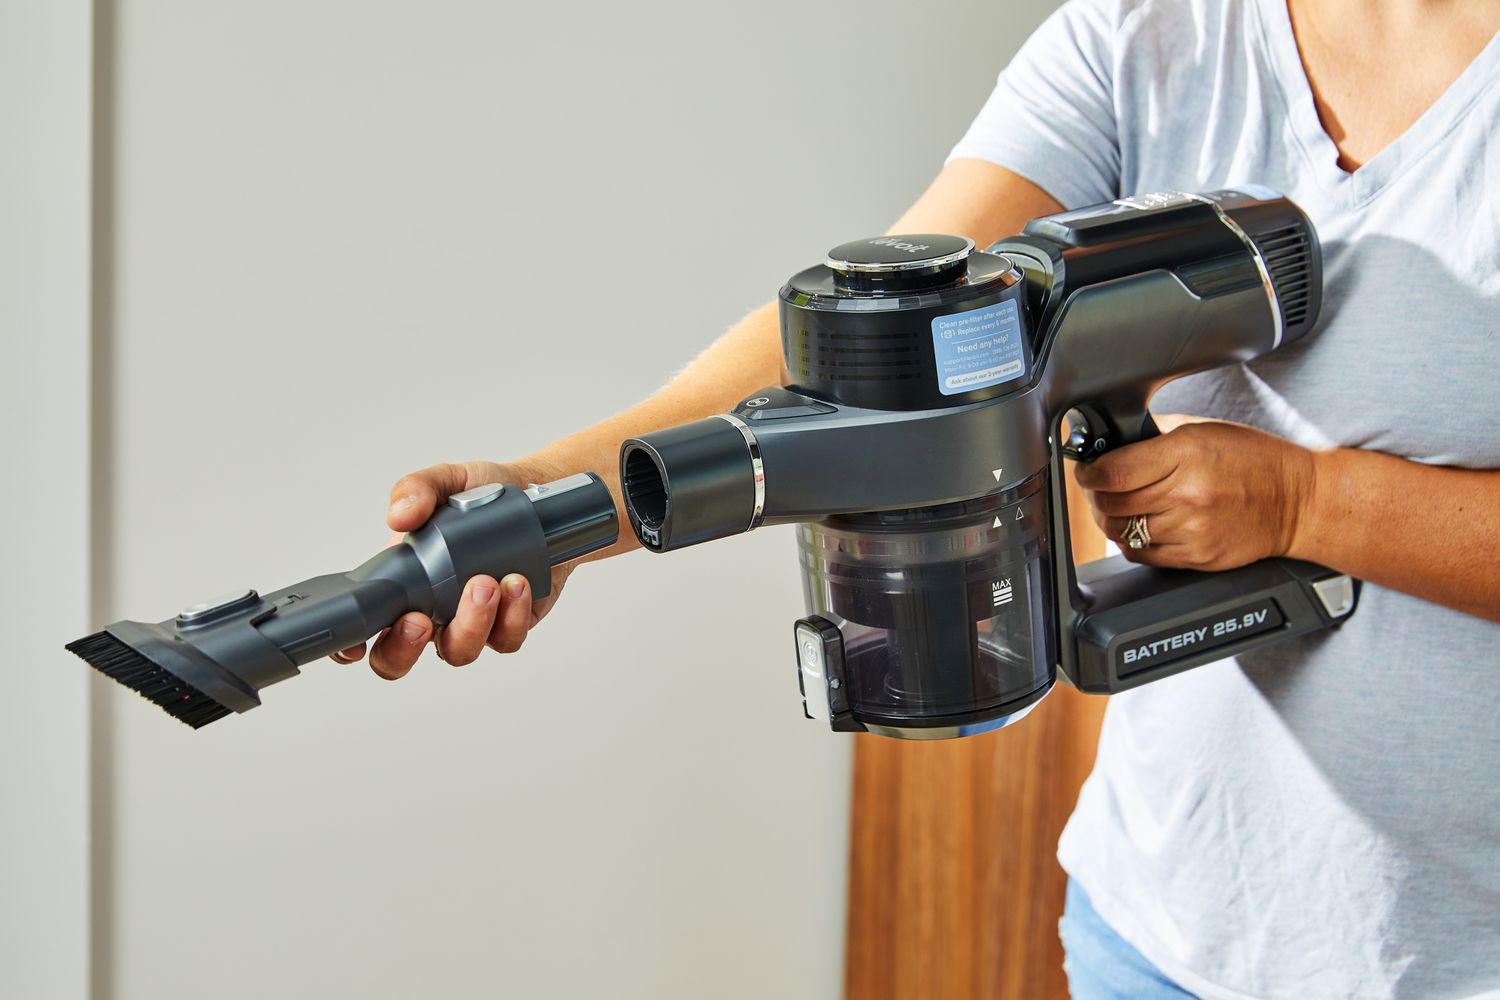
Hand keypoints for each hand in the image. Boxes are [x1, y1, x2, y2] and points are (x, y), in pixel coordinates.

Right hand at [330, 460, 572, 679]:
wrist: (535, 494)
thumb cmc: (479, 496)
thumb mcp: (444, 480)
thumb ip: (415, 489)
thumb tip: (398, 517)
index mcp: (400, 582)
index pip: (363, 627)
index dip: (349, 646)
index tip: (352, 645)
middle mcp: (429, 610)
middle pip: (398, 658)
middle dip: (404, 648)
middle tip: (421, 619)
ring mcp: (468, 623)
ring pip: (458, 652)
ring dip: (470, 623)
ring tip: (485, 582)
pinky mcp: (509, 625)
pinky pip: (506, 639)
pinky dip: (511, 615)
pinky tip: (516, 583)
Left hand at [1074, 419, 1316, 570]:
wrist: (1298, 501)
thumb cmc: (1254, 461)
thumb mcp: (1203, 430)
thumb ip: (1154, 438)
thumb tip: (1112, 445)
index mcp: (1185, 455)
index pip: (1112, 472)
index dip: (1089, 472)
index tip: (1086, 471)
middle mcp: (1186, 495)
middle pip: (1111, 503)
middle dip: (1096, 495)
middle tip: (1100, 488)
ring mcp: (1192, 530)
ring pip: (1122, 531)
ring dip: (1111, 519)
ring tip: (1120, 507)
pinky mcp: (1197, 556)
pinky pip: (1141, 554)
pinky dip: (1131, 541)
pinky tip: (1139, 527)